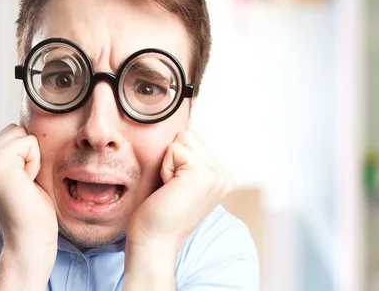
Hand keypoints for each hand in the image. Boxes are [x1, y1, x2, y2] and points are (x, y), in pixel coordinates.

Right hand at [0, 124, 57, 276]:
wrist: (30, 240)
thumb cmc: (34, 212)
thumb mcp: (21, 175)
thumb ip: (15, 154)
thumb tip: (28, 126)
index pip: (11, 134)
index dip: (26, 155)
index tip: (22, 183)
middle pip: (16, 129)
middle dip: (29, 153)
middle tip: (25, 183)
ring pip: (22, 134)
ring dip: (32, 157)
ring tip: (25, 183)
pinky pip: (29, 142)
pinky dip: (35, 162)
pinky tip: (27, 183)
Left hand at [127, 130, 231, 255]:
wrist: (153, 243)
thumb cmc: (158, 214)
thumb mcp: (182, 183)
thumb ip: (191, 161)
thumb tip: (181, 134)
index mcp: (222, 177)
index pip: (194, 140)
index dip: (176, 159)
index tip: (176, 188)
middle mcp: (224, 176)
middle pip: (189, 135)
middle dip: (173, 158)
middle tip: (172, 188)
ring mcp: (217, 176)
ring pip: (183, 139)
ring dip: (169, 162)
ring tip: (171, 188)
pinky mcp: (203, 175)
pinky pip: (174, 149)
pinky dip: (165, 168)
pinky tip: (169, 190)